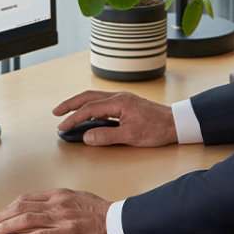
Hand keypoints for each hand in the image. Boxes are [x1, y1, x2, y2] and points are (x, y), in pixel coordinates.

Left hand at [0, 188, 111, 233]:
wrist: (121, 223)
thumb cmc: (103, 214)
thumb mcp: (79, 199)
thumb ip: (62, 202)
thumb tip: (46, 208)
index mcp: (59, 194)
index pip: (27, 198)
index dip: (10, 207)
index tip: (0, 214)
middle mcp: (57, 202)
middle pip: (21, 206)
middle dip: (3, 216)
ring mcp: (62, 216)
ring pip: (26, 219)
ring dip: (7, 225)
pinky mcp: (67, 231)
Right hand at [53, 89, 176, 146]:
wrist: (176, 123)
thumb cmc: (157, 129)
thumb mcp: (131, 136)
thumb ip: (107, 136)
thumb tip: (87, 137)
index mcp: (118, 102)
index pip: (89, 109)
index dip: (73, 118)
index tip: (62, 126)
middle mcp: (118, 97)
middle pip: (88, 97)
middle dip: (70, 104)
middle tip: (56, 112)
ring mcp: (122, 99)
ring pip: (94, 98)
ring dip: (79, 104)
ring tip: (67, 112)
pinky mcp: (126, 103)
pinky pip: (102, 102)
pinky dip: (90, 106)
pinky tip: (88, 114)